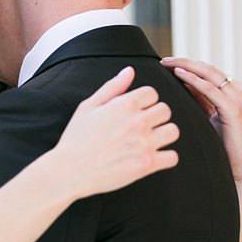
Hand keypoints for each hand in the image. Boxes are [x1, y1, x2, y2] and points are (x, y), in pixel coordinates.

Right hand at [53, 66, 179, 197]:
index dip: (144, 102)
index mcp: (124, 105)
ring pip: (172, 131)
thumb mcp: (88, 107)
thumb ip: (112, 87)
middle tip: (140, 128)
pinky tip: (150, 157)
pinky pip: (172, 157)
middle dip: (154, 117)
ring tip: (147, 141)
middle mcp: (137, 121)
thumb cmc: (76, 138)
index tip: (134, 112)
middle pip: (165, 111)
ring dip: (163, 135)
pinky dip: (164, 158)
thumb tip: (130, 70)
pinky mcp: (147, 164)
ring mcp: (144, 143)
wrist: (69, 170)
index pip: (152, 93)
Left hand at [164, 56, 241, 205]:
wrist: (241, 166)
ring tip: (167, 64)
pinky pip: (210, 89)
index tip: (167, 63)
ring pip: (209, 74)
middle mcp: (237, 90)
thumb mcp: (209, 117)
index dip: (187, 65)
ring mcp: (238, 97)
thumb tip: (181, 86)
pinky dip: (194, 80)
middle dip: (184, 62)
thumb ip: (200, 101)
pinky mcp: (234, 108)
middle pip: (207, 69)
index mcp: (232, 91)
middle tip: (163, 60)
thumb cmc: (223, 145)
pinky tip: (179, 75)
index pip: (207, 72)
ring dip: (186, 67)